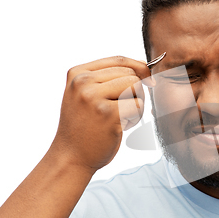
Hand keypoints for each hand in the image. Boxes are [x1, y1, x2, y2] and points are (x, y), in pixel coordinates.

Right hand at [49, 56, 151, 170]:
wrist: (71, 157)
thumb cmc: (85, 127)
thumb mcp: (86, 95)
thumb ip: (108, 78)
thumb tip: (144, 66)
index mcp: (77, 73)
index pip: (119, 60)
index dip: (138, 68)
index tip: (148, 80)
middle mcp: (83, 82)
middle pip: (130, 73)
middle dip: (136, 91)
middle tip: (124, 110)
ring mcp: (93, 97)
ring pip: (135, 87)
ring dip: (136, 103)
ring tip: (121, 117)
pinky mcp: (107, 113)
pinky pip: (138, 106)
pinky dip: (136, 118)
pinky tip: (121, 127)